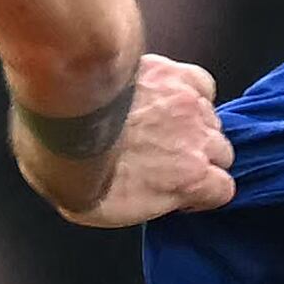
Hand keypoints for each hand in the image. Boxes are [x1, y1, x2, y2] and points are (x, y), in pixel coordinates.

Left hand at [18, 52, 232, 228]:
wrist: (61, 117)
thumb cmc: (76, 167)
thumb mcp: (109, 210)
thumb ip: (151, 201)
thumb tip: (154, 196)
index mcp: (189, 178)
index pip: (222, 188)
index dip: (203, 191)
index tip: (183, 190)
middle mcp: (197, 138)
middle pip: (222, 150)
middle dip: (201, 157)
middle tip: (168, 157)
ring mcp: (186, 102)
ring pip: (211, 117)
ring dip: (194, 124)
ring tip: (161, 126)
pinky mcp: (170, 72)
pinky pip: (200, 83)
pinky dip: (190, 91)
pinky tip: (168, 97)